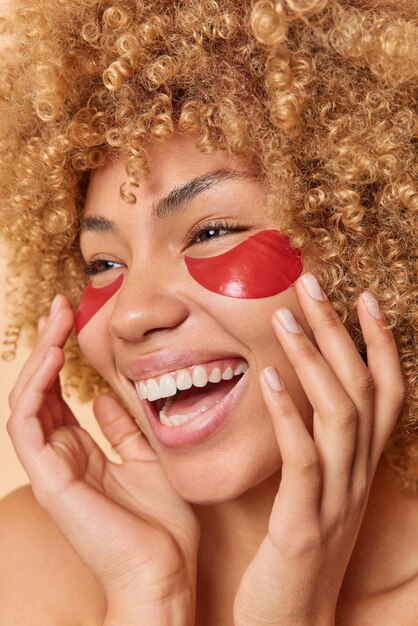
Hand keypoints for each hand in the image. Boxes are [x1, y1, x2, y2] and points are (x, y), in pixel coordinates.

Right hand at [7, 295, 198, 624]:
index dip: (63, 355)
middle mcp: (61, 456)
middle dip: (48, 344)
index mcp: (82, 453)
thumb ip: (123, 431)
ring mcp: (52, 468)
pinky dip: (35, 387)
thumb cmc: (161, 525)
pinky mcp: (50, 479)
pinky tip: (52, 355)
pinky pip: (27, 424)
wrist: (164, 574)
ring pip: (27, 400)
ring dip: (39, 356)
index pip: (59, 394)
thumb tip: (108, 399)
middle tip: (60, 305)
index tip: (76, 317)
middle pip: (40, 389)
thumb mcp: (147, 461)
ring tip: (55, 319)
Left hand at [233, 273, 405, 625]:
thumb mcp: (317, 492)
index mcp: (360, 466)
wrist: (292, 624)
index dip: (379, 343)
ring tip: (285, 317)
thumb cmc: (299, 551)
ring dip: (314, 360)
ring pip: (338, 414)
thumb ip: (317, 446)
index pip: (384, 393)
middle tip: (313, 284)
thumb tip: (297, 395)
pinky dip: (288, 412)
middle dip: (340, 331)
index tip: (361, 297)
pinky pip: (303, 457)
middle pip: (362, 388)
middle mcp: (357, 475)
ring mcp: (336, 498)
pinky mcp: (305, 522)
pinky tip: (268, 377)